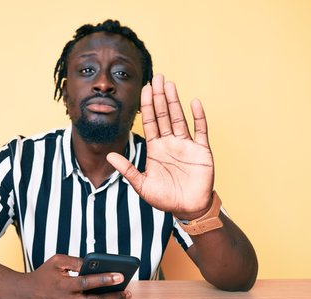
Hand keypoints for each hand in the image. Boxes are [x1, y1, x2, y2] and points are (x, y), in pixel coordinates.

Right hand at [18, 254, 130, 298]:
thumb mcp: (57, 261)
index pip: (88, 282)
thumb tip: (97, 264)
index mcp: (63, 285)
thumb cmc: (43, 274)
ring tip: (125, 297)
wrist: (25, 294)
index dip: (106, 279)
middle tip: (127, 291)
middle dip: (116, 297)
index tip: (121, 275)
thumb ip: (77, 261)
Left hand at [107, 74, 213, 218]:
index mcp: (156, 148)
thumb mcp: (141, 184)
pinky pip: (200, 130)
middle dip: (159, 97)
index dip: (147, 106)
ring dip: (175, 101)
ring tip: (170, 84)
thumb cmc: (165, 198)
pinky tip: (193, 103)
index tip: (144, 89)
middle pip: (164, 115)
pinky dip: (198, 117)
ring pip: (179, 118)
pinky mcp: (201, 150)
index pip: (150, 122)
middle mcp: (170, 143)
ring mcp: (186, 145)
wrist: (188, 209)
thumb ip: (127, 169)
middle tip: (156, 77)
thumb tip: (108, 156)